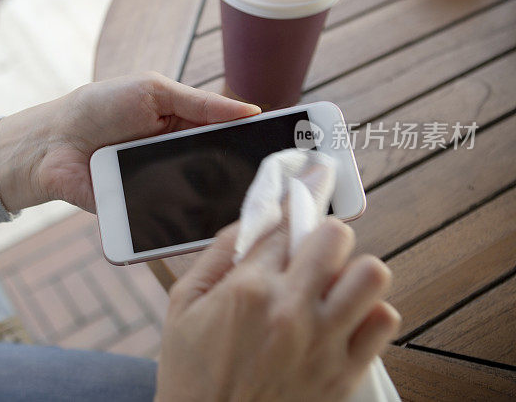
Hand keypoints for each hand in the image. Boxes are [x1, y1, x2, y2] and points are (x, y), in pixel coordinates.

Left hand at [0, 71, 259, 212]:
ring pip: (202, 203)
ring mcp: (162, 189)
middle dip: (246, 180)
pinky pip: (172, 226)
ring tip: (251, 211)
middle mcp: (178, 161)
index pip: (230, 138)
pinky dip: (187, 229)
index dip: (257, 144)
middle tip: (279, 187)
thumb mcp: (153, 91)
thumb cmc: (98, 107)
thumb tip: (253, 110)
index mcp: (185, 128)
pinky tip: (209, 232)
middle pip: (221, 175)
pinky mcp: (143, 216)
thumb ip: (201, 103)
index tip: (292, 151)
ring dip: (221, 206)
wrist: (50, 143)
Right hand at [155, 219, 400, 401]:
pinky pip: (385, 321)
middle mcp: (291, 311)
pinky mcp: (344, 373)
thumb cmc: (192, 374)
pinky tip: (343, 319)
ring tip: (332, 285)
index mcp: (248, 289)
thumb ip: (217, 255)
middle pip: (337, 237)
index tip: (302, 195)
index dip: (292, 207)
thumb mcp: (184, 305)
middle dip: (323, 236)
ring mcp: (323, 343)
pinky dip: (369, 313)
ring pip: (372, 274)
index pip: (286, 223)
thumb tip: (252, 222)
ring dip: (352, 272)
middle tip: (311, 251)